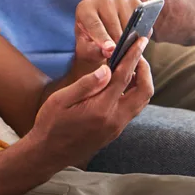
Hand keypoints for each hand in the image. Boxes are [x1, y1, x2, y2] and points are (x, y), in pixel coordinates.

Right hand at [30, 36, 152, 168]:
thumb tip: (106, 69)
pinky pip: (133, 109)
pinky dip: (134, 92)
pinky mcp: (114, 131)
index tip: (139, 41)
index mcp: (100, 108)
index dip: (133, 57)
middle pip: (143, 91)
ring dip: (142, 81)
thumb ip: (85, 84)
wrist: (49, 153)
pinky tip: (122, 83)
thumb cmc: (50, 123)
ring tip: (132, 64)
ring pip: (141, 101)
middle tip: (137, 52)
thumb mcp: (61, 99)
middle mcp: (114, 119)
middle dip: (144, 69)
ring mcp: (117, 127)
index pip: (124, 77)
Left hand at [73, 0, 142, 72]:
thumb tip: (110, 51)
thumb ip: (96, 51)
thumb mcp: (88, 51)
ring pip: (129, 22)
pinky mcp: (134, 3)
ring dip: (130, 38)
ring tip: (127, 51)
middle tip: (122, 57)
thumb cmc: (90, 44)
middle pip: (113, 24)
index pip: (94, 24)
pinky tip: (136, 42)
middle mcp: (101, 0)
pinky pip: (141, 19)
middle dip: (119, 42)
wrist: (101, 35)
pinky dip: (141, 32)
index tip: (111, 49)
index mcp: (84, 9)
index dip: (102, 38)